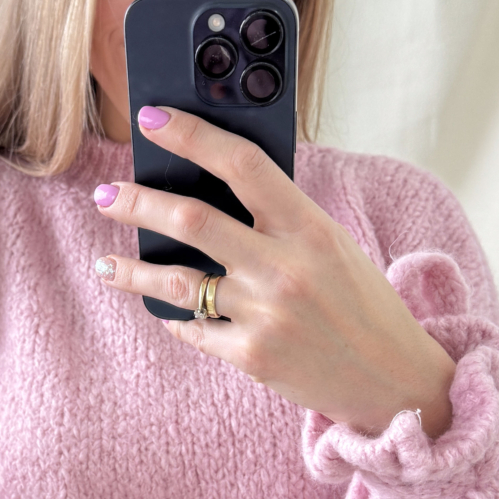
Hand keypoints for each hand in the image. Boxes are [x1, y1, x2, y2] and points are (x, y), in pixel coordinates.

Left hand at [92, 105, 455, 437]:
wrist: (392, 379)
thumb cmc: (361, 304)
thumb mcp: (332, 246)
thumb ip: (282, 217)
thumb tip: (214, 184)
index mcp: (310, 227)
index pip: (242, 164)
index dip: (192, 135)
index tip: (153, 119)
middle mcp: (284, 267)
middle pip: (193, 219)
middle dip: (138, 202)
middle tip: (106, 194)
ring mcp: (265, 314)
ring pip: (178, 283)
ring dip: (132, 271)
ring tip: (106, 263)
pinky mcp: (252, 356)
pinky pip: (194, 329)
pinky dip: (177, 320)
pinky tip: (165, 313)